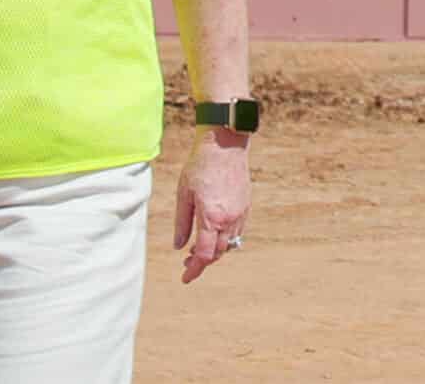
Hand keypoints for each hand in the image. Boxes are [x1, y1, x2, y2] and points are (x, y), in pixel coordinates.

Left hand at [173, 131, 251, 283]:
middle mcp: (229, 219)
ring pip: (229, 244)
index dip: (194, 270)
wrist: (225, 145)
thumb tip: (179, 247)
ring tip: (197, 248)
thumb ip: (182, 223)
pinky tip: (213, 234)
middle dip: (203, 262)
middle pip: (218, 253)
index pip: (204, 255)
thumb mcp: (183, 194)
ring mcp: (240, 213)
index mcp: (211, 217)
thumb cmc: (200, 166)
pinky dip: (225, 240)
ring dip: (214, 251)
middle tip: (187, 262)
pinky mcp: (246, 206)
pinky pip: (237, 232)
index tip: (185, 278)